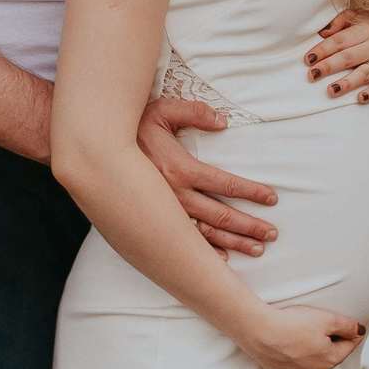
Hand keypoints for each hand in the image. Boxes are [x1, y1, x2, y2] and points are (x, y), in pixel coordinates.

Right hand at [137, 96, 278, 256]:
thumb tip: (222, 121)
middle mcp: (176, 196)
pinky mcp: (155, 220)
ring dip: (234, 241)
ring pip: (206, 233)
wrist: (97, 150)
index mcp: (181, 169)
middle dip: (249, 225)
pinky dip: (205, 251)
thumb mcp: (163, 110)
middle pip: (221, 215)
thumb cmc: (134, 127)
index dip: (251, 192)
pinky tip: (223, 258)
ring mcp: (165, 212)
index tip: (271, 198)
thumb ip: (195, 112)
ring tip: (257, 248)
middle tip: (271, 233)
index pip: (225, 184)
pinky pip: (184, 241)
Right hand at [239, 304, 366, 368]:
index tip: (350, 323)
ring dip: (315, 348)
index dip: (351, 332)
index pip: (348, 345)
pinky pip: (296, 362)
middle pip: (331, 354)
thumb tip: (360, 331)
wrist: (258, 331)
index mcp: (330, 359)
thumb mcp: (326, 319)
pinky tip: (292, 340)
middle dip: (333, 341)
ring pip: (314, 360)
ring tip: (308, 330)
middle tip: (329, 324)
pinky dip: (298, 352)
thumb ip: (347, 326)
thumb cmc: (293, 323)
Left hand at [305, 10, 368, 102]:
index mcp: (366, 29)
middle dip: (329, 67)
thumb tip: (323, 33)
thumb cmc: (364, 30)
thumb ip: (339, 22)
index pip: (340, 40)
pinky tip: (360, 98)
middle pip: (349, 57)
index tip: (308, 59)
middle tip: (313, 75)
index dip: (323, 50)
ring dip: (347, 83)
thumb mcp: (354, 18)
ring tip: (331, 90)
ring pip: (365, 73)